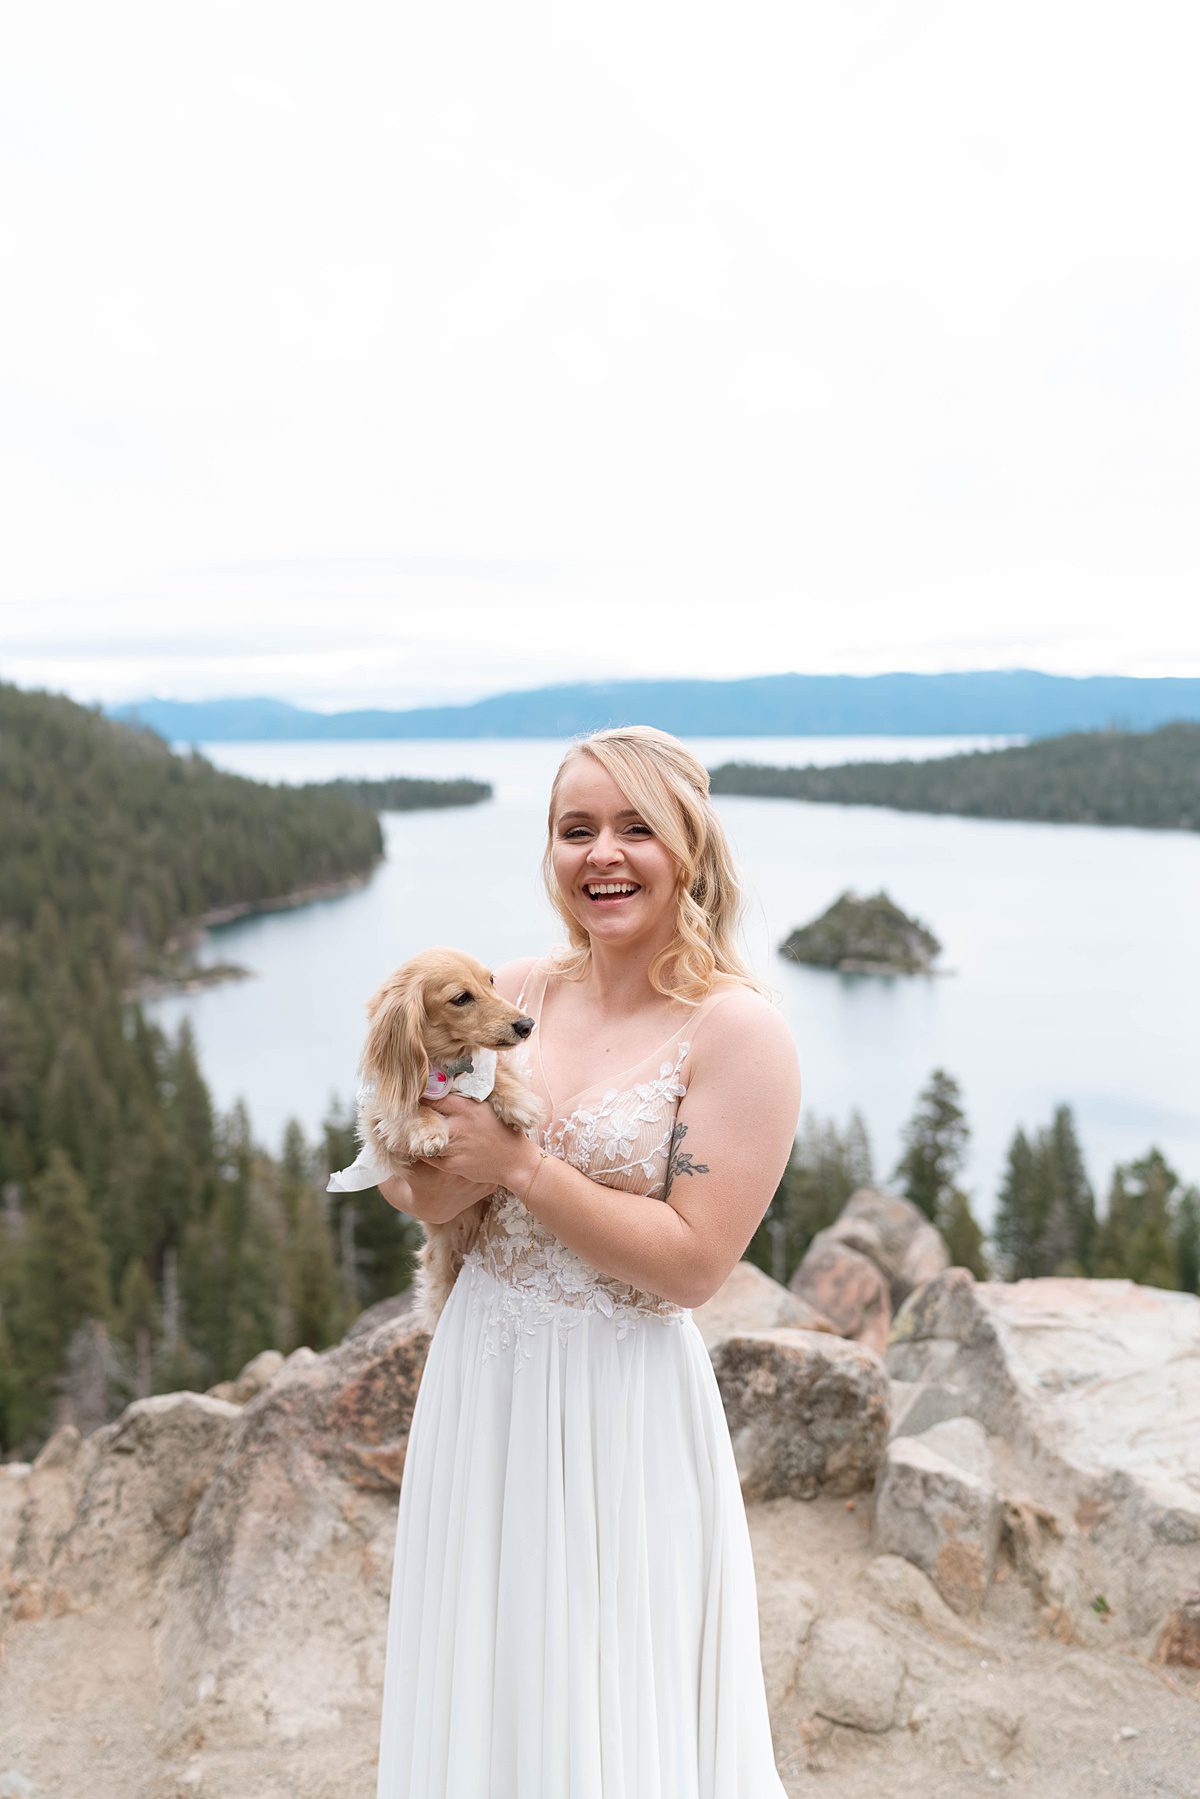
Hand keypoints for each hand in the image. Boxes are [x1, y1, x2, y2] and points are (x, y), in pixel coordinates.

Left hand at [419, 1093, 537, 1192]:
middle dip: (416, 1114)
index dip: (423, 1095)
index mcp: (467, 1108)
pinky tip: (422, 1145)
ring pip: (423, 1138)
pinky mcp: (451, 1164)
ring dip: (416, 1134)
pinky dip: (423, 1150)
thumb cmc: (502, 1131)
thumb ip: (467, 1097)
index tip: (415, 1093)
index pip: (435, 1096)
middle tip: (406, 1111)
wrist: (515, 1162)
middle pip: (425, 1116)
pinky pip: (428, 1156)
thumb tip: (448, 1082)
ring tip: (408, 1129)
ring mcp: (454, 1146)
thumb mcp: (488, 1107)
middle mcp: (458, 1126)